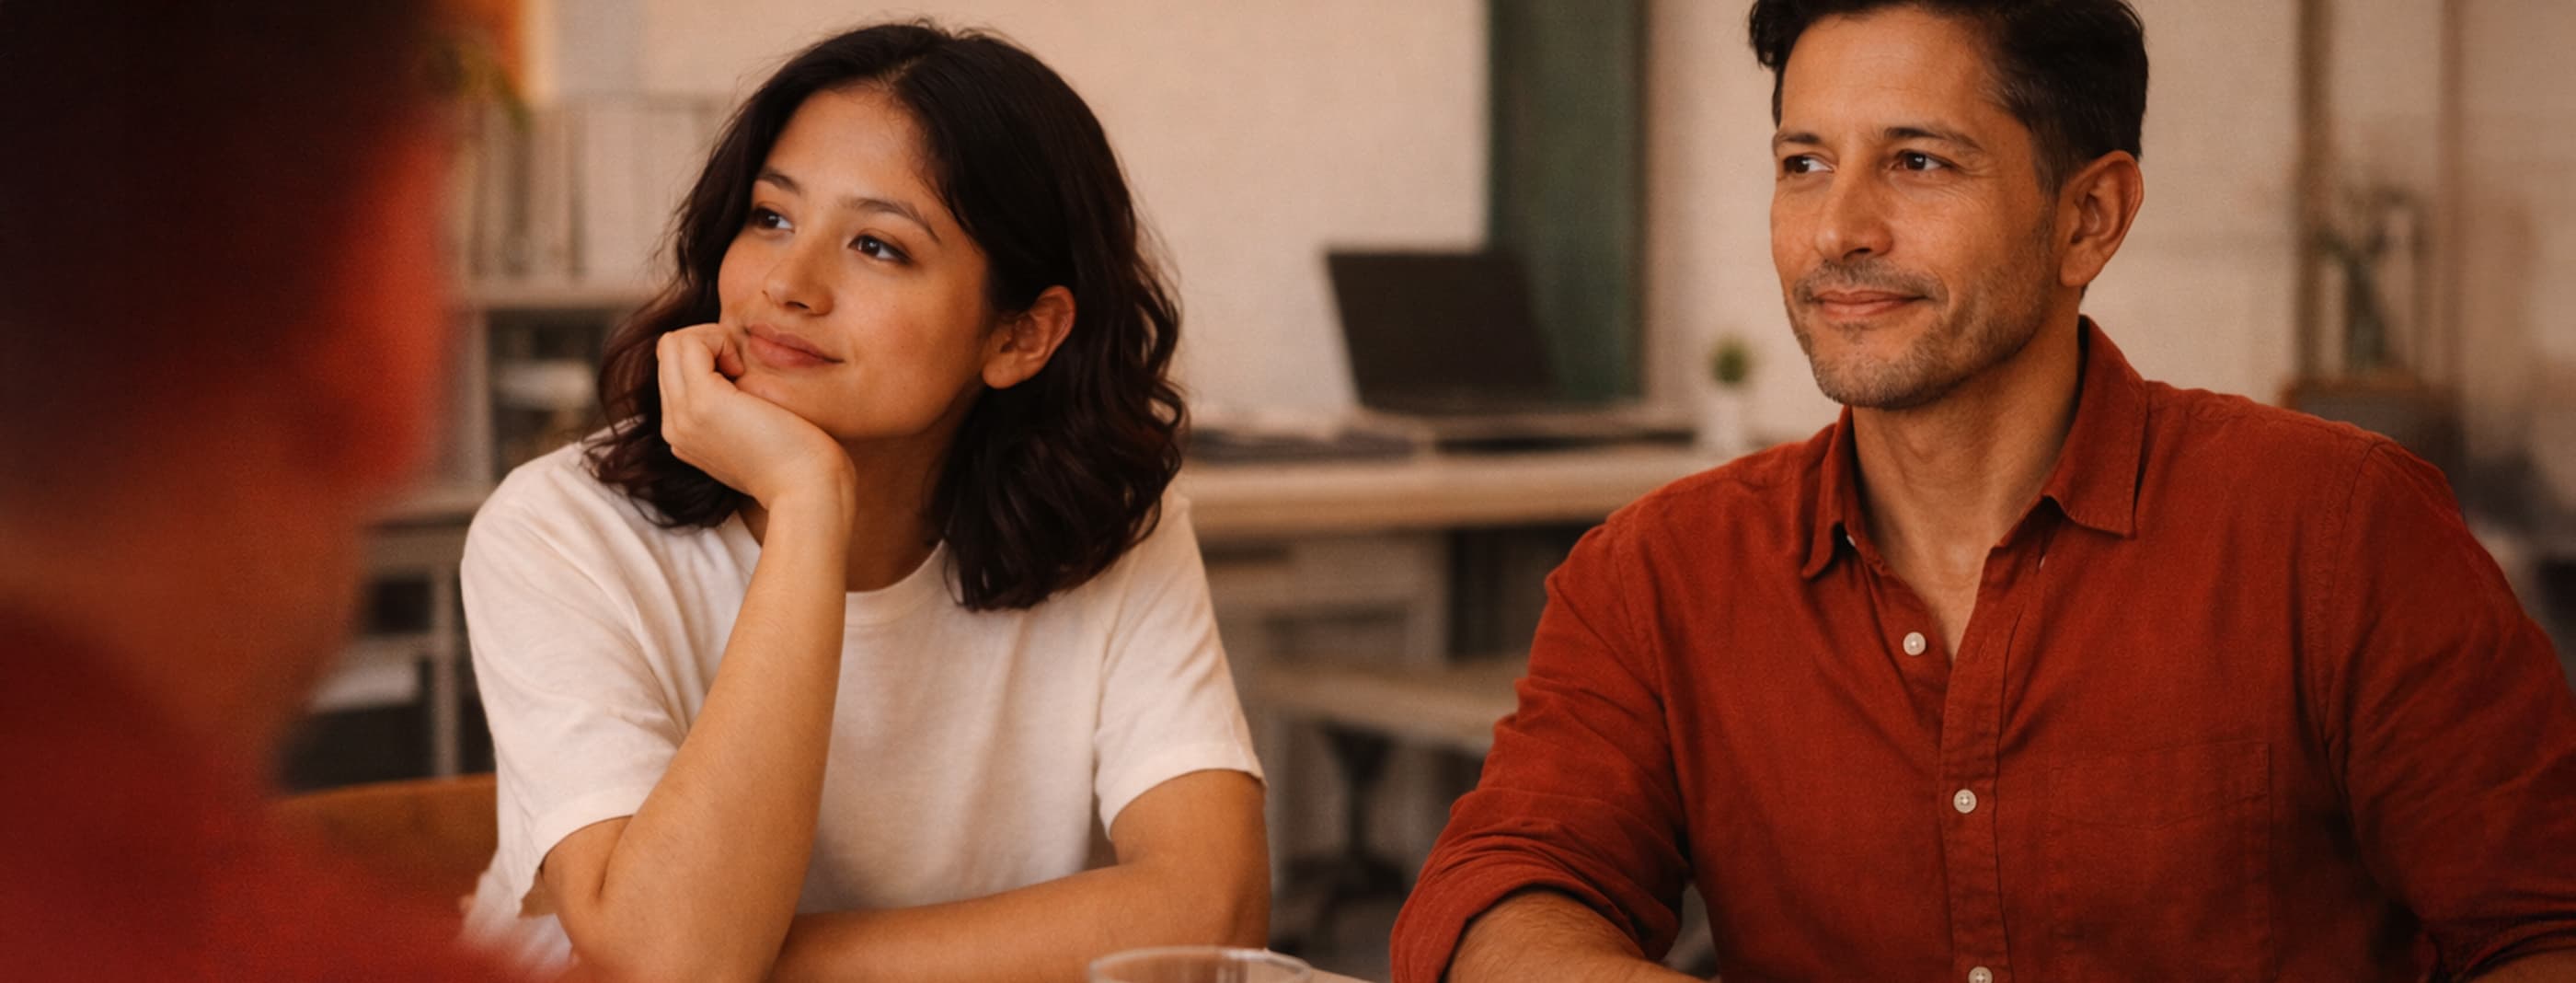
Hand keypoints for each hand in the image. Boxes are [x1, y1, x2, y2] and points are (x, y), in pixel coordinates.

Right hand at [655, 323, 852, 511]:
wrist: (810, 490)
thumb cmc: (800, 460)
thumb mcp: (757, 432)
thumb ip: (737, 410)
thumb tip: (739, 375)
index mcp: (685, 434)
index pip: (675, 371)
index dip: (709, 358)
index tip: (745, 376)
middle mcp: (676, 427)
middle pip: (668, 354)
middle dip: (708, 343)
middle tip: (745, 368)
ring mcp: (683, 417)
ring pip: (672, 344)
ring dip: (712, 340)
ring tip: (742, 368)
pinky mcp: (702, 402)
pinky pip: (688, 343)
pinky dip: (718, 340)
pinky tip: (743, 368)